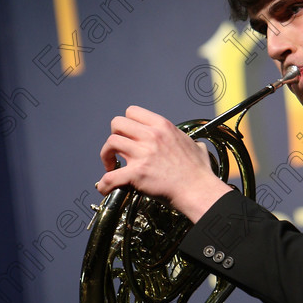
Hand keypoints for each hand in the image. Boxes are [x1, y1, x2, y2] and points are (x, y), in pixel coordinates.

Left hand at [96, 106, 231, 221]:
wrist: (199, 190)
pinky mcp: (137, 173)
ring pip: (110, 144)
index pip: (132, 112)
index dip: (127, 124)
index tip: (128, 136)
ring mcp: (143, 154)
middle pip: (117, 123)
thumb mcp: (195, 145)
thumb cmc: (199, 172)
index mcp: (163, 126)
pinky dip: (104, 184)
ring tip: (112, 167)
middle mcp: (151, 136)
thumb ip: (186, 141)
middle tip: (118, 150)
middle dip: (114, 136)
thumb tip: (192, 143)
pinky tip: (106, 188)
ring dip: (107, 156)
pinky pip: (110, 177)